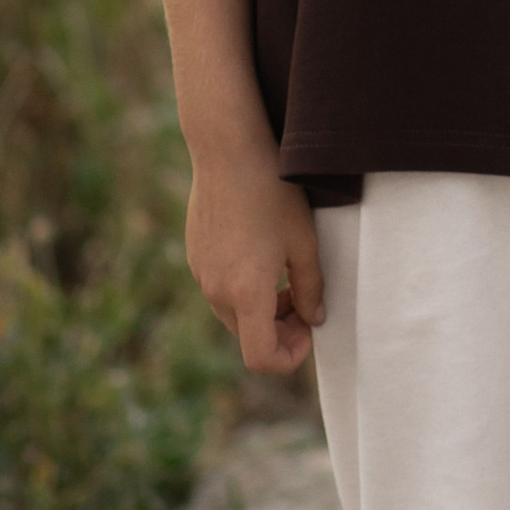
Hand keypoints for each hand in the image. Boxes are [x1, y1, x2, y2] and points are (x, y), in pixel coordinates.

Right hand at [185, 148, 324, 373]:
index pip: (261, 358)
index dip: (289, 356)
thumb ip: (311, 288)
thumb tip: (314, 318)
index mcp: (246, 294)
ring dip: (261, 308)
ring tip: (286, 273)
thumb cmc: (273, 193)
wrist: (228, 151)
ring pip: (234, 313)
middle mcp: (216, 292)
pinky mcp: (195, 257)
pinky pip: (220, 288)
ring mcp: (200, 274)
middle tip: (305, 300)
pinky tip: (262, 252)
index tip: (308, 328)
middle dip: (280, 329)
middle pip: (248, 336)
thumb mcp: (304, 240)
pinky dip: (243, 288)